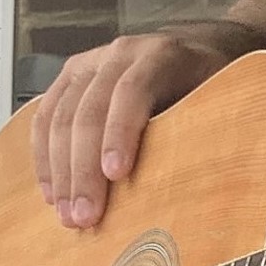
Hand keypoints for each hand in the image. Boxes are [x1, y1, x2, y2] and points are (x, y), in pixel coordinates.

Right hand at [31, 33, 233, 229]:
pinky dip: (46, 159)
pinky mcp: (69, 79)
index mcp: (161, 55)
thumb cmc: (208, 82)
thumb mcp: (220, 96)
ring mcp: (90, 64)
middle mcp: (120, 53)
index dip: (120, 132)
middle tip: (86, 215)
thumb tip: (195, 185)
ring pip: (60, 117)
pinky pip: (44, 119)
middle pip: (90, 110)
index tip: (116, 174)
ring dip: (61, 172)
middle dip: (84, 169)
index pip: (132, 90)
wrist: (197, 49)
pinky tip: (53, 192)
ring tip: (68, 213)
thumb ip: (204, 126)